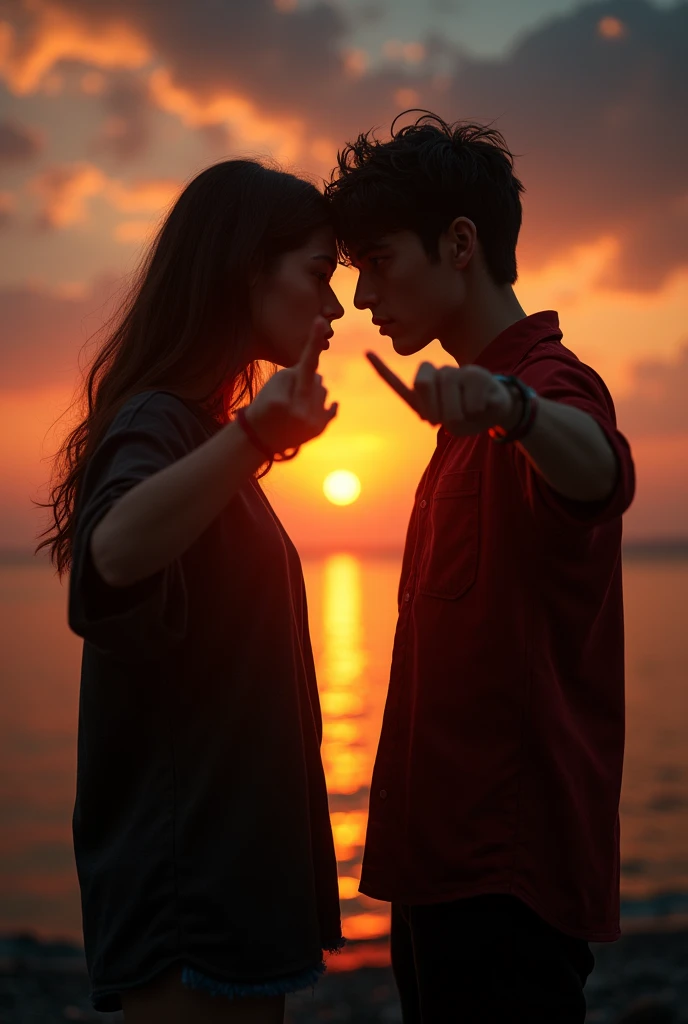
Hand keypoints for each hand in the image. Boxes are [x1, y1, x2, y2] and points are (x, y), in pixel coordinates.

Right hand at [246, 317, 337, 452]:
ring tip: (295, 405)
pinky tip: (307, 411)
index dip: (313, 341)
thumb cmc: (264, 406)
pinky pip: (331, 405)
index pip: (303, 365)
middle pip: (315, 377)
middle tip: (287, 397)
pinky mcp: (320, 430)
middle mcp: (301, 414)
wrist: (261, 439)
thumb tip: (321, 378)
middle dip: (303, 380)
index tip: (321, 320)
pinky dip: (323, 403)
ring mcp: (312, 425)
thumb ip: (296, 374)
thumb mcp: (272, 386)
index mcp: (283, 401)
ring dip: (312, 392)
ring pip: (323, 389)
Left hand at [366, 352, 518, 436]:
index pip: (398, 382)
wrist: (495, 413)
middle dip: (433, 406)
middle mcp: (438, 376)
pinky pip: (468, 397)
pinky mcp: (476, 373)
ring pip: (447, 388)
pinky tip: (480, 406)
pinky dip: (474, 410)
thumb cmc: (467, 418)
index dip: (382, 369)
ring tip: (465, 413)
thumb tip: (437, 407)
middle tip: (444, 419)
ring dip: (456, 412)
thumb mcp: (448, 422)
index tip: (366, 352)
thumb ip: (435, 413)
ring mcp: (457, 372)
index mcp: (425, 392)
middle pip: (421, 381)